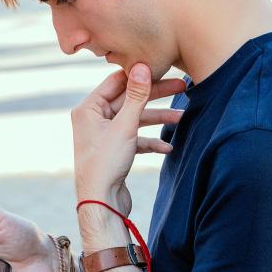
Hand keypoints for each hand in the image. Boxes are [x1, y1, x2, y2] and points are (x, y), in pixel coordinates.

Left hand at [71, 64, 185, 212]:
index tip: (164, 70)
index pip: (117, 81)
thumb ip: (136, 96)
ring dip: (158, 119)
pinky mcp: (114, 151)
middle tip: (182, 87)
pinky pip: (135, 139)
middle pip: (129, 100)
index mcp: (89, 108)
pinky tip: (168, 146)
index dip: (141, 75)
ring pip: (135, 120)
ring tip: (182, 117)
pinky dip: (151, 141)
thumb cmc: (106, 164)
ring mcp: (104, 136)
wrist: (101, 204)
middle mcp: (94, 119)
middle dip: (155, 96)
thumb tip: (141, 67)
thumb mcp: (125, 126)